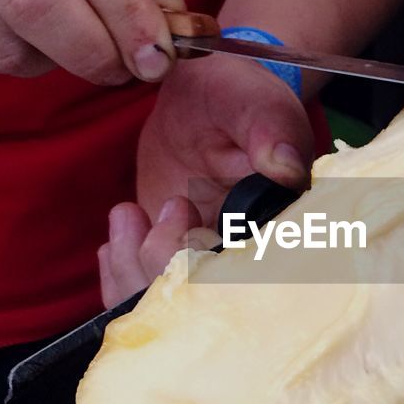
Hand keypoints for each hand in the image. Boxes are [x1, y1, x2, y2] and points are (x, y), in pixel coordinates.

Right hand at [0, 0, 180, 83]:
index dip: (130, 16)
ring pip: (3, 47)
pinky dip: (6, 55)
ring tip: (60, 35)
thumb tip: (163, 19)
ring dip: (51, 60)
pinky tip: (7, 23)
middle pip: (39, 8)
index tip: (158, 55)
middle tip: (123, 68)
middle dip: (95, 54)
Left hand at [98, 54, 314, 305]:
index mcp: (279, 234)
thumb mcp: (256, 101)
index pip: (252, 283)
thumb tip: (285, 167)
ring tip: (130, 216)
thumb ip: (272, 129)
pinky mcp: (168, 265)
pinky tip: (123, 230)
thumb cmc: (239, 97)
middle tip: (170, 206)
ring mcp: (201, 268)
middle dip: (161, 267)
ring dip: (131, 271)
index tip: (185, 215)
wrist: (202, 98)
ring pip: (162, 306)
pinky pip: (137, 295)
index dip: (209, 269)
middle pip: (200, 306)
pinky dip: (118, 272)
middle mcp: (242, 263)